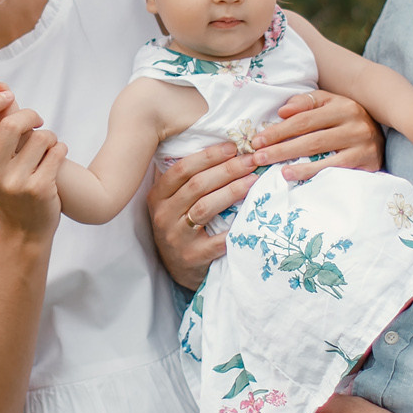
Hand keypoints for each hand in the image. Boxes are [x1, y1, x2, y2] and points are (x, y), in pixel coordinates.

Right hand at [0, 85, 62, 237]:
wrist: (24, 230)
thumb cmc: (7, 188)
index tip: (9, 97)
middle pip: (11, 124)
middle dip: (30, 114)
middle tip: (37, 118)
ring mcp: (14, 183)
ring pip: (40, 136)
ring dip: (49, 135)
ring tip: (49, 145)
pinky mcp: (39, 189)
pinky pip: (57, 151)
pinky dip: (61, 148)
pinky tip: (58, 155)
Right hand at [147, 143, 243, 290]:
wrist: (178, 268)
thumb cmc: (181, 226)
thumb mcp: (173, 201)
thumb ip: (186, 178)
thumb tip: (215, 144)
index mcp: (158, 196)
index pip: (181, 170)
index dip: (208, 156)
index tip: (232, 147)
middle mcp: (163, 215)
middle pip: (197, 186)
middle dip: (227, 169)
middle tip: (251, 160)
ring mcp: (176, 237)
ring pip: (205, 207)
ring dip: (232, 190)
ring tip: (254, 180)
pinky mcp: (191, 256)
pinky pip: (217, 240)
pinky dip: (234, 228)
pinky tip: (250, 215)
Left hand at [255, 90, 384, 183]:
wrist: (384, 137)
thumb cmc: (347, 121)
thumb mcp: (330, 104)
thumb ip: (306, 103)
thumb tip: (282, 111)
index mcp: (342, 105)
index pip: (303, 119)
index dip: (278, 130)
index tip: (257, 141)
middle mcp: (354, 123)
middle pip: (310, 138)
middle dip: (280, 148)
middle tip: (258, 157)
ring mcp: (363, 145)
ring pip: (322, 154)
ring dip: (295, 163)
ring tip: (274, 168)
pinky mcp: (368, 164)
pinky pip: (336, 171)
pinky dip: (314, 174)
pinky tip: (296, 177)